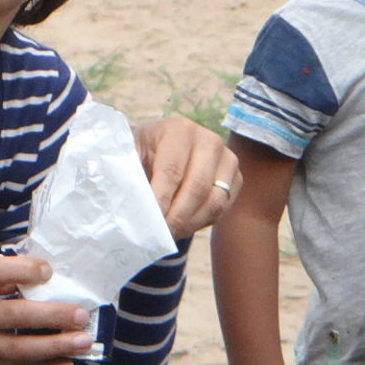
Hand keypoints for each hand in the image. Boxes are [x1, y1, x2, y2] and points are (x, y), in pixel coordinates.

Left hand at [133, 116, 239, 238]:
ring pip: (215, 201)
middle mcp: (209, 140)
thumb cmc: (142, 153)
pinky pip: (223, 208)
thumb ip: (128, 173)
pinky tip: (183, 226)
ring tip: (170, 234)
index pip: (172, 171)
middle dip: (177, 217)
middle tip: (160, 236)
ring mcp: (227, 158)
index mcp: (179, 129)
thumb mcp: (129, 154)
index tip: (149, 223)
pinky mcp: (236, 177)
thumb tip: (130, 206)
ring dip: (191, 223)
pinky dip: (202, 222)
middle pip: (198, 188)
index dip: (161, 200)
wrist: (162, 147)